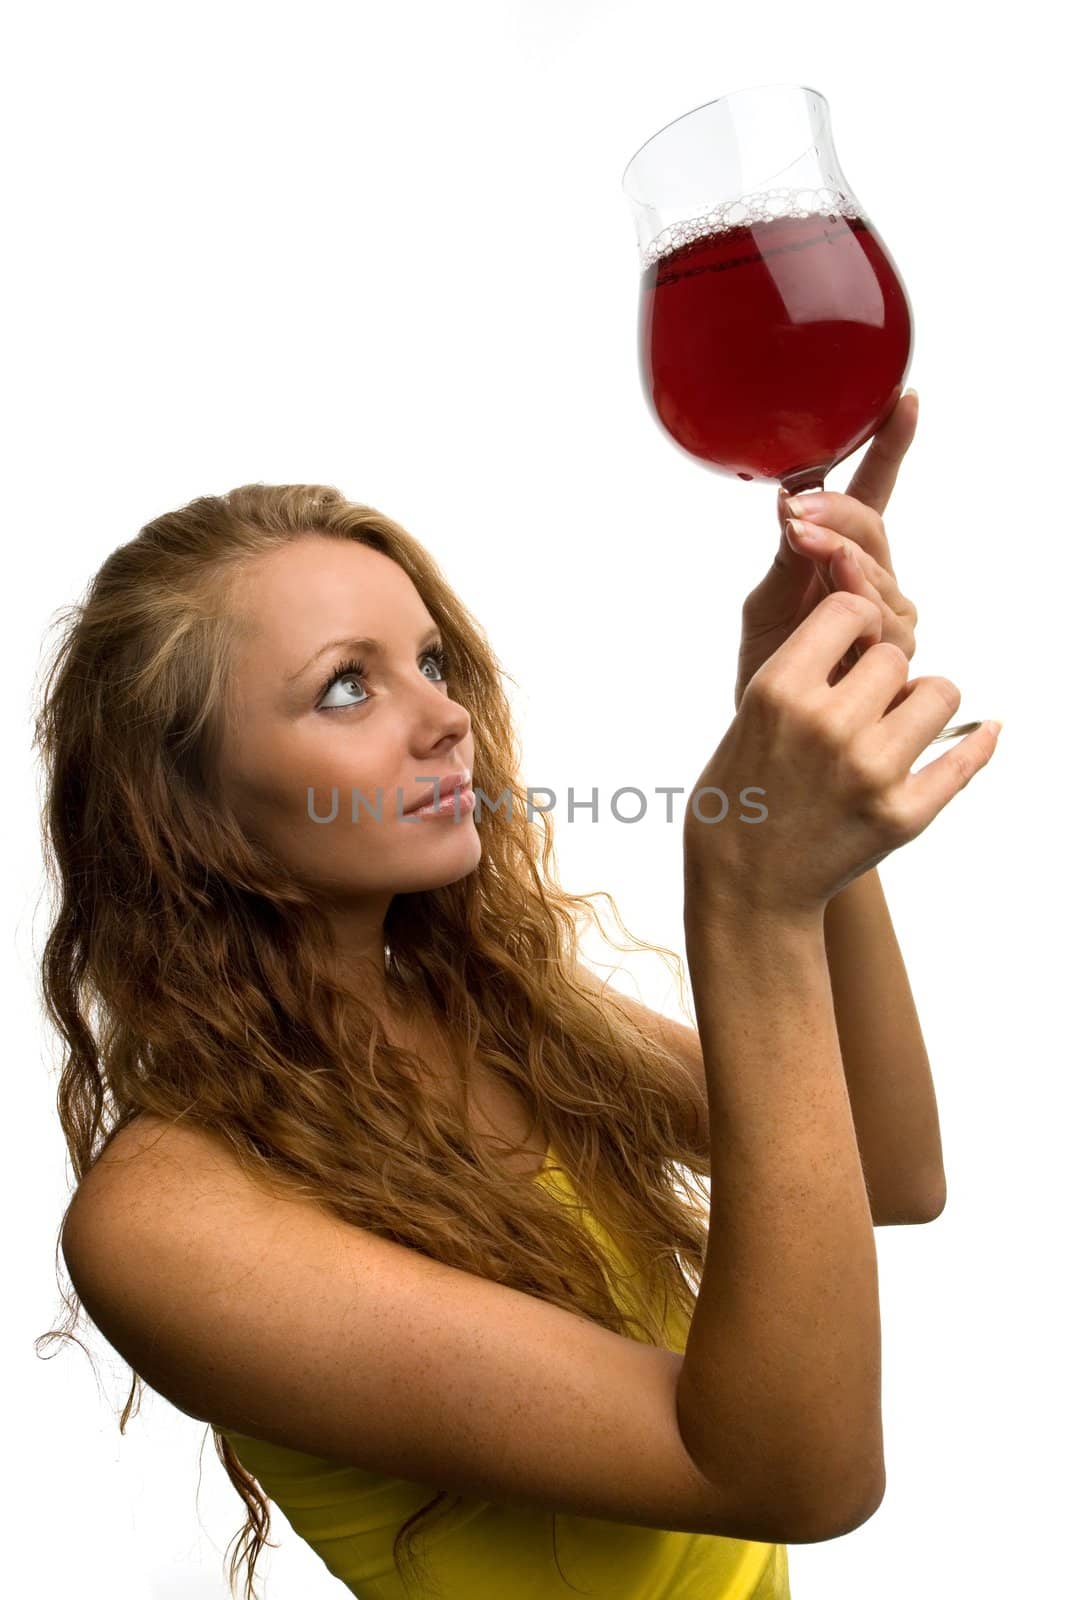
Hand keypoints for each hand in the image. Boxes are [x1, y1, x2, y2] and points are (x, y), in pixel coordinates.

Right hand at [686, 589, 998, 925]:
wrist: (746, 890)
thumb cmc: (738, 797)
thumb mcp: (750, 716)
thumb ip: (804, 672)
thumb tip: (869, 627)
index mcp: (778, 693)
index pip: (848, 610)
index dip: (856, 620)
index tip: (853, 642)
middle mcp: (826, 726)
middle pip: (892, 656)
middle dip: (882, 673)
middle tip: (867, 701)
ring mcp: (870, 772)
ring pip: (938, 694)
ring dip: (923, 703)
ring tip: (901, 725)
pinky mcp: (903, 815)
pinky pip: (964, 759)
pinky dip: (975, 745)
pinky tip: (981, 735)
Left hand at [735, 392, 920, 709]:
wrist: (773, 734)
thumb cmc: (770, 668)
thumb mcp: (764, 604)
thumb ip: (787, 556)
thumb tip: (791, 501)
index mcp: (845, 559)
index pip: (873, 495)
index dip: (889, 449)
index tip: (903, 402)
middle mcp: (878, 584)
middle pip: (872, 530)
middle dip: (839, 514)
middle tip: (799, 510)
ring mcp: (890, 619)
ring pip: (875, 572)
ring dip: (838, 556)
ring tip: (806, 546)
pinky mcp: (894, 654)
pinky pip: (880, 616)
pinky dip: (855, 599)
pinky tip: (836, 596)